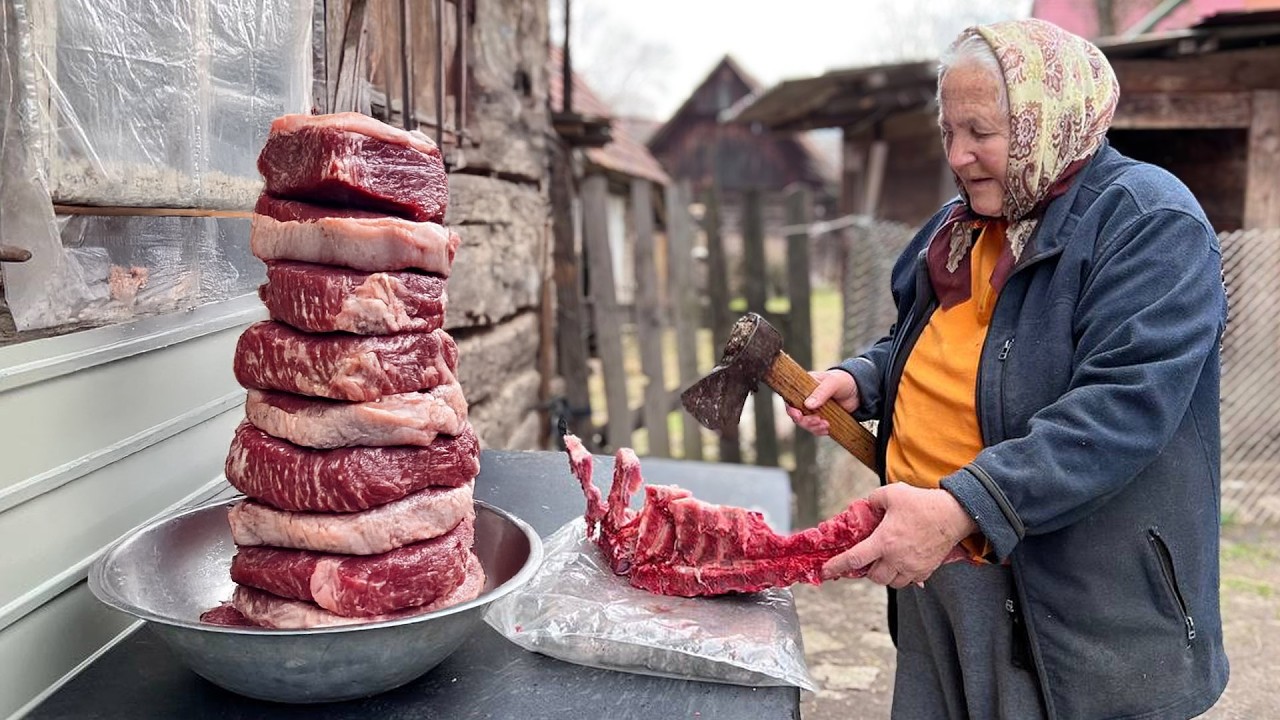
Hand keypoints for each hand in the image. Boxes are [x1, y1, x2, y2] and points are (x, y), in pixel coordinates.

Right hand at [784, 370, 858, 436]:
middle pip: (797, 415)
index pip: (790, 399)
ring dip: (813, 427)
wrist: (860, 390)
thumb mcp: (833, 383)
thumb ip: (821, 392)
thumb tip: (808, 405)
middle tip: (817, 421)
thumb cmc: (844, 380)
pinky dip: (819, 431)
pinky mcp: (822, 418)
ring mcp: (814, 410)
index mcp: (804, 387)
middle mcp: (806, 399)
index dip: (791, 409)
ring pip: (805, 423)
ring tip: (826, 425)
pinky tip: (828, 429)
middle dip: (805, 421)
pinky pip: (815, 428)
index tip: (797, 415)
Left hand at [821, 484, 977, 587]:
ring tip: (887, 560)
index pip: (855, 559)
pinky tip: (903, 562)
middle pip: (873, 577)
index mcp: (884, 541)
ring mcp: (912, 567)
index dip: (837, 566)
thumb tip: (865, 507)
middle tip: (870, 557)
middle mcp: (897, 558)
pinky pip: (909, 581)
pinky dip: (902, 575)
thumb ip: (873, 500)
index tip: (826, 571)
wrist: (953, 515)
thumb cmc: (922, 503)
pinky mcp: (926, 571)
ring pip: (891, 582)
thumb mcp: (892, 493)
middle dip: (868, 570)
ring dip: (885, 574)